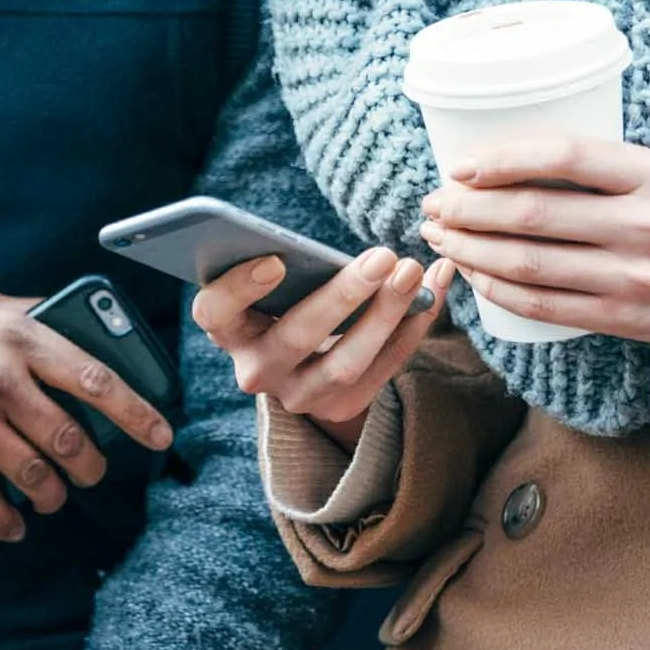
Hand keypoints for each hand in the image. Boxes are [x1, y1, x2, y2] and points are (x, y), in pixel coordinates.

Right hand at [0, 292, 173, 543]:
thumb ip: (37, 313)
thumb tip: (90, 319)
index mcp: (20, 338)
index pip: (93, 378)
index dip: (134, 411)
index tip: (160, 434)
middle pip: (69, 438)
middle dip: (91, 464)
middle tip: (93, 470)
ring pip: (35, 474)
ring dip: (54, 493)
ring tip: (55, 494)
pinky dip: (6, 520)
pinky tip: (15, 525)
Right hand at [191, 247, 450, 447]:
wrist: (301, 360)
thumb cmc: (284, 297)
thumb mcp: (271, 283)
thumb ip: (283, 261)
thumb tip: (318, 242)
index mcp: (227, 329)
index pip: (216, 312)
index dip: (240, 288)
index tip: (275, 261)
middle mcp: (256, 370)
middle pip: (297, 336)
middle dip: (344, 295)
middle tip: (384, 256)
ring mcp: (299, 395)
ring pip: (346, 362)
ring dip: (387, 314)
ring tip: (413, 272)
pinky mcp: (340, 407)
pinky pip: (384, 369)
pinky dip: (413, 326)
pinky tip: (434, 288)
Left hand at [419, 137, 649, 343]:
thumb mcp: (642, 172)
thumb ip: (583, 163)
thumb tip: (484, 164)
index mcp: (648, 174)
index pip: (563, 155)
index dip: (502, 159)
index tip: (460, 167)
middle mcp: (644, 225)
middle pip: (533, 214)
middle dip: (468, 209)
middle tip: (435, 204)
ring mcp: (633, 277)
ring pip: (528, 263)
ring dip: (471, 249)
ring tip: (442, 236)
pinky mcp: (621, 318)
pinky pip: (541, 305)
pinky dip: (497, 288)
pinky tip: (473, 272)